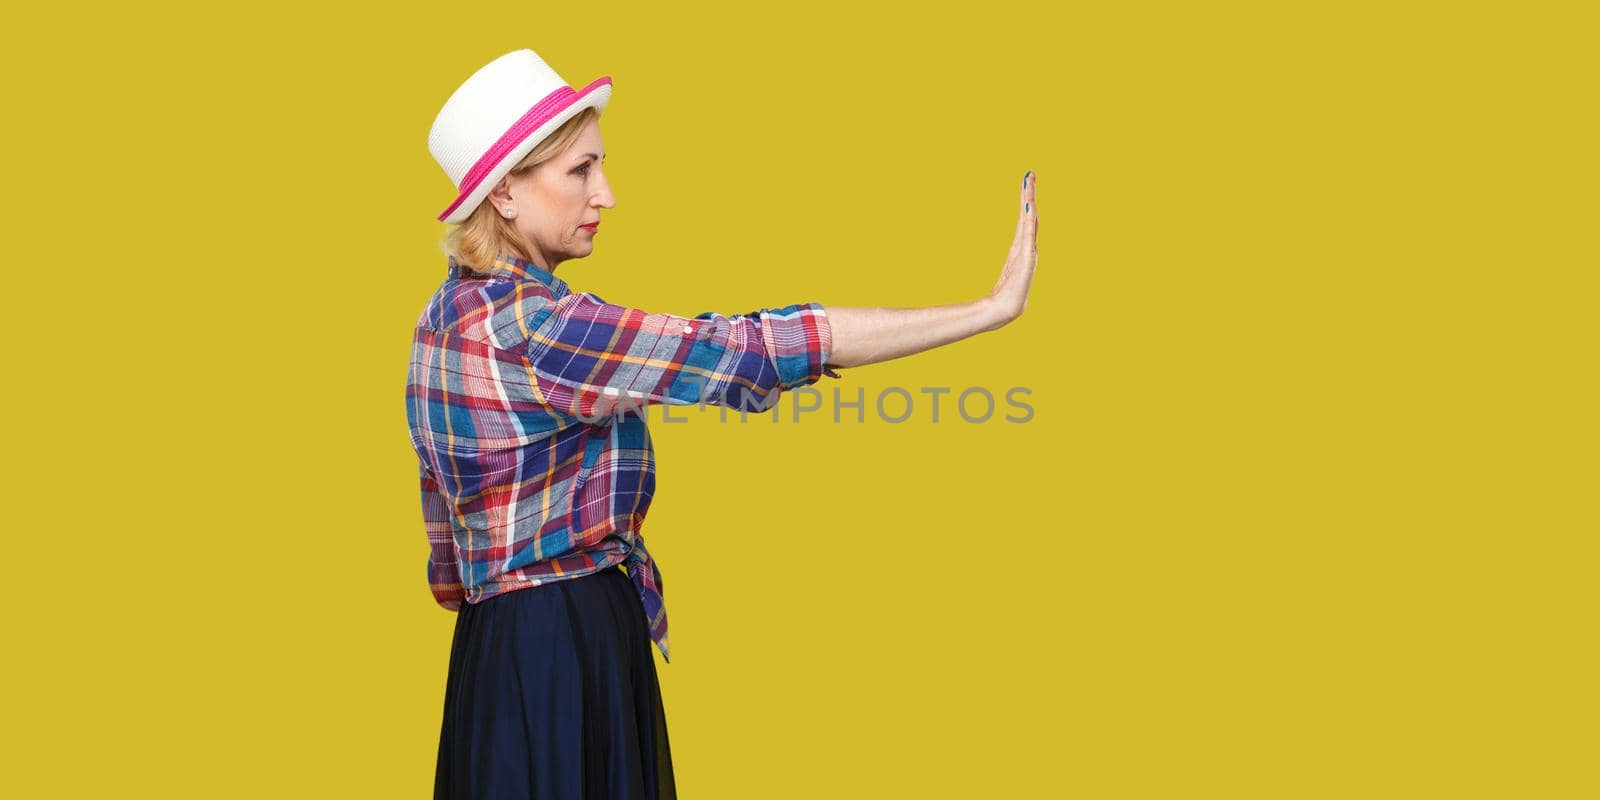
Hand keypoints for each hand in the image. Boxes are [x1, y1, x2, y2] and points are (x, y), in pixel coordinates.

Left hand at [987, 170, 1037, 327]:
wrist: (1004, 310)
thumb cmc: (1002, 296)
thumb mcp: (1003, 275)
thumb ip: (1003, 266)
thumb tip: (1002, 259)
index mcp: (1020, 246)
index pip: (1024, 218)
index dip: (1027, 199)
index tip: (1027, 180)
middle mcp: (1026, 246)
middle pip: (1029, 215)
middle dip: (1029, 194)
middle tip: (1030, 174)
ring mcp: (1027, 251)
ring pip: (1029, 220)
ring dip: (1029, 201)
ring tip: (1029, 184)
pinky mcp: (1026, 258)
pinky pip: (1028, 234)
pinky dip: (1029, 220)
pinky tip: (1028, 207)